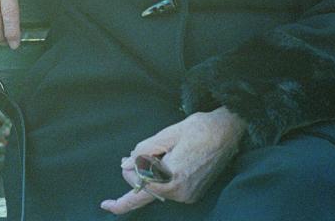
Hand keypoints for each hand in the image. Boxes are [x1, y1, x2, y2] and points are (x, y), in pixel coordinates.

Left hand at [100, 107, 246, 214]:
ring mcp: (189, 195)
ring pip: (158, 189)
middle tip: (129, 158)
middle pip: (147, 190)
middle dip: (136, 175)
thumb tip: (126, 164)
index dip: (122, 199)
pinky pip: (169, 189)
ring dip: (149, 175)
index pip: (140, 191)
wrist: (228, 132)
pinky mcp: (194, 193)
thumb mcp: (168, 134)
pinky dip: (161, 178)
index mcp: (173, 178)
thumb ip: (144, 151)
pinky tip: (164, 162)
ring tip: (150, 156)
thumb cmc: (200, 128)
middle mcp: (181, 192)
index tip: (105, 206)